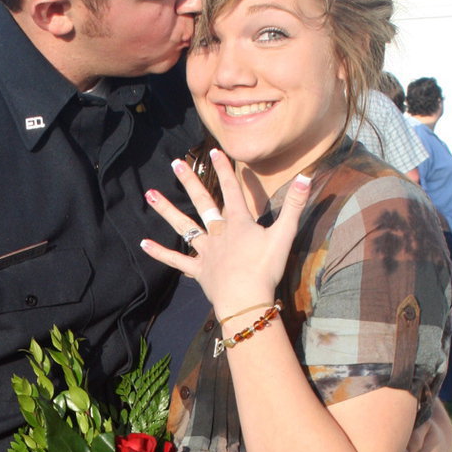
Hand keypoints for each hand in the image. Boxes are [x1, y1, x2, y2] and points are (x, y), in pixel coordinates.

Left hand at [142, 151, 310, 317]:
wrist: (246, 299)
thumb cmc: (266, 268)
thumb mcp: (285, 235)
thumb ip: (295, 205)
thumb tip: (307, 176)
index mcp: (238, 222)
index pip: (232, 189)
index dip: (225, 169)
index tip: (214, 151)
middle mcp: (218, 232)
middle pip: (203, 202)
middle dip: (190, 181)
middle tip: (175, 164)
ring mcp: (206, 251)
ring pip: (184, 226)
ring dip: (166, 210)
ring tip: (149, 194)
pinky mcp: (199, 270)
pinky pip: (176, 260)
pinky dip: (160, 253)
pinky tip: (143, 244)